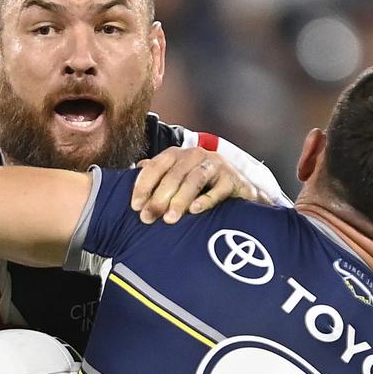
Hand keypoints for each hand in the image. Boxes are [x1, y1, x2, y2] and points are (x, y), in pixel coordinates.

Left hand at [131, 148, 269, 223]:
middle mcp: (195, 155)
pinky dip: (206, 199)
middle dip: (159, 197)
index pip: (155, 166)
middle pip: (173, 175)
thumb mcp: (176, 181)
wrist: (238, 191)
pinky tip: (195, 210)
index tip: (135, 206)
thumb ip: (157, 180)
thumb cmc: (201, 187)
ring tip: (170, 218)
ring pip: (194, 180)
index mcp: (177, 155)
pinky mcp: (232, 178)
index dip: (143, 186)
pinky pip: (218, 189)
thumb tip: (134, 181)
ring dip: (179, 200)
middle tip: (149, 217)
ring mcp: (215, 165)